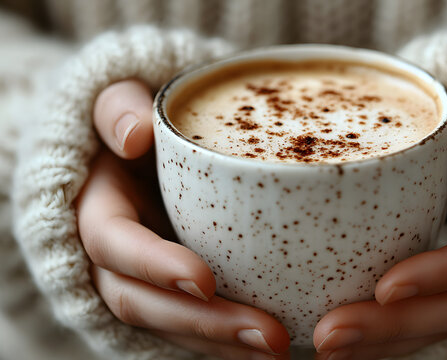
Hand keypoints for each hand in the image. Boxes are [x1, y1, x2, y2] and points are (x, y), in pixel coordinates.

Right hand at [77, 80, 289, 358]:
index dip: (153, 266)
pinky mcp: (170, 291)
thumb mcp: (119, 99)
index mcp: (98, 208)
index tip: (205, 280)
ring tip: (280, 349)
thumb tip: (136, 134)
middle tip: (269, 335)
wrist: (138, 148)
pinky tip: (270, 348)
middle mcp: (114, 256)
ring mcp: (143, 278)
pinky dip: (227, 344)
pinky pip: (193, 328)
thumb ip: (118, 106)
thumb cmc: (136, 122)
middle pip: (144, 303)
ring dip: (223, 344)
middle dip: (204, 324)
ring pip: (171, 326)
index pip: (114, 246)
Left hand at [313, 79, 446, 359]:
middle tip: (330, 333)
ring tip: (321, 347)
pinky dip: (380, 341)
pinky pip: (417, 325)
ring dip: (379, 344)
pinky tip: (332, 345)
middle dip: (397, 327)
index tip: (387, 286)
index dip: (446, 275)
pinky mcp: (440, 288)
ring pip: (434, 327)